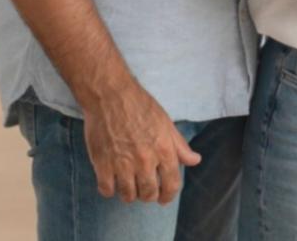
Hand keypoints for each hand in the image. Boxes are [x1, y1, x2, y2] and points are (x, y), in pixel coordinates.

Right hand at [81, 79, 199, 202]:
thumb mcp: (167, 124)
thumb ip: (180, 146)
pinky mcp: (102, 164)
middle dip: (149, 195)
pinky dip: (110, 190)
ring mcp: (122, 164)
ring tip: (129, 186)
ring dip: (130, 194)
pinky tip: (112, 182)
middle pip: (149, 193)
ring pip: (128, 195)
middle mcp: (145, 161)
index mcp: (164, 150)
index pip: (172, 184)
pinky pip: (107, 190)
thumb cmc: (141, 106)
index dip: (169, 195)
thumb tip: (195, 160)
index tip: (164, 199)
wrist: (111, 96)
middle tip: (146, 191)